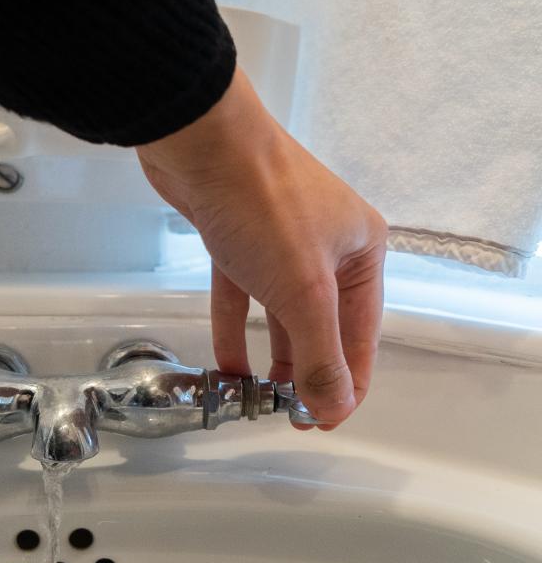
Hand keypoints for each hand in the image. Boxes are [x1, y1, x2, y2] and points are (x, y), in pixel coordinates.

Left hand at [137, 68, 386, 429]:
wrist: (200, 141)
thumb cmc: (264, 205)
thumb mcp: (303, 290)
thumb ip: (320, 353)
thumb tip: (334, 405)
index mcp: (361, 252)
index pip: (360, 335)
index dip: (344, 384)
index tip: (323, 422)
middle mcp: (325, 246)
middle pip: (321, 325)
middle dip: (307, 373)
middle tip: (290, 416)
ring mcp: (278, 242)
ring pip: (280, 313)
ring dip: (272, 356)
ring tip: (262, 399)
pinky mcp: (236, 239)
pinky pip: (240, 296)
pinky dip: (234, 329)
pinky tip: (229, 365)